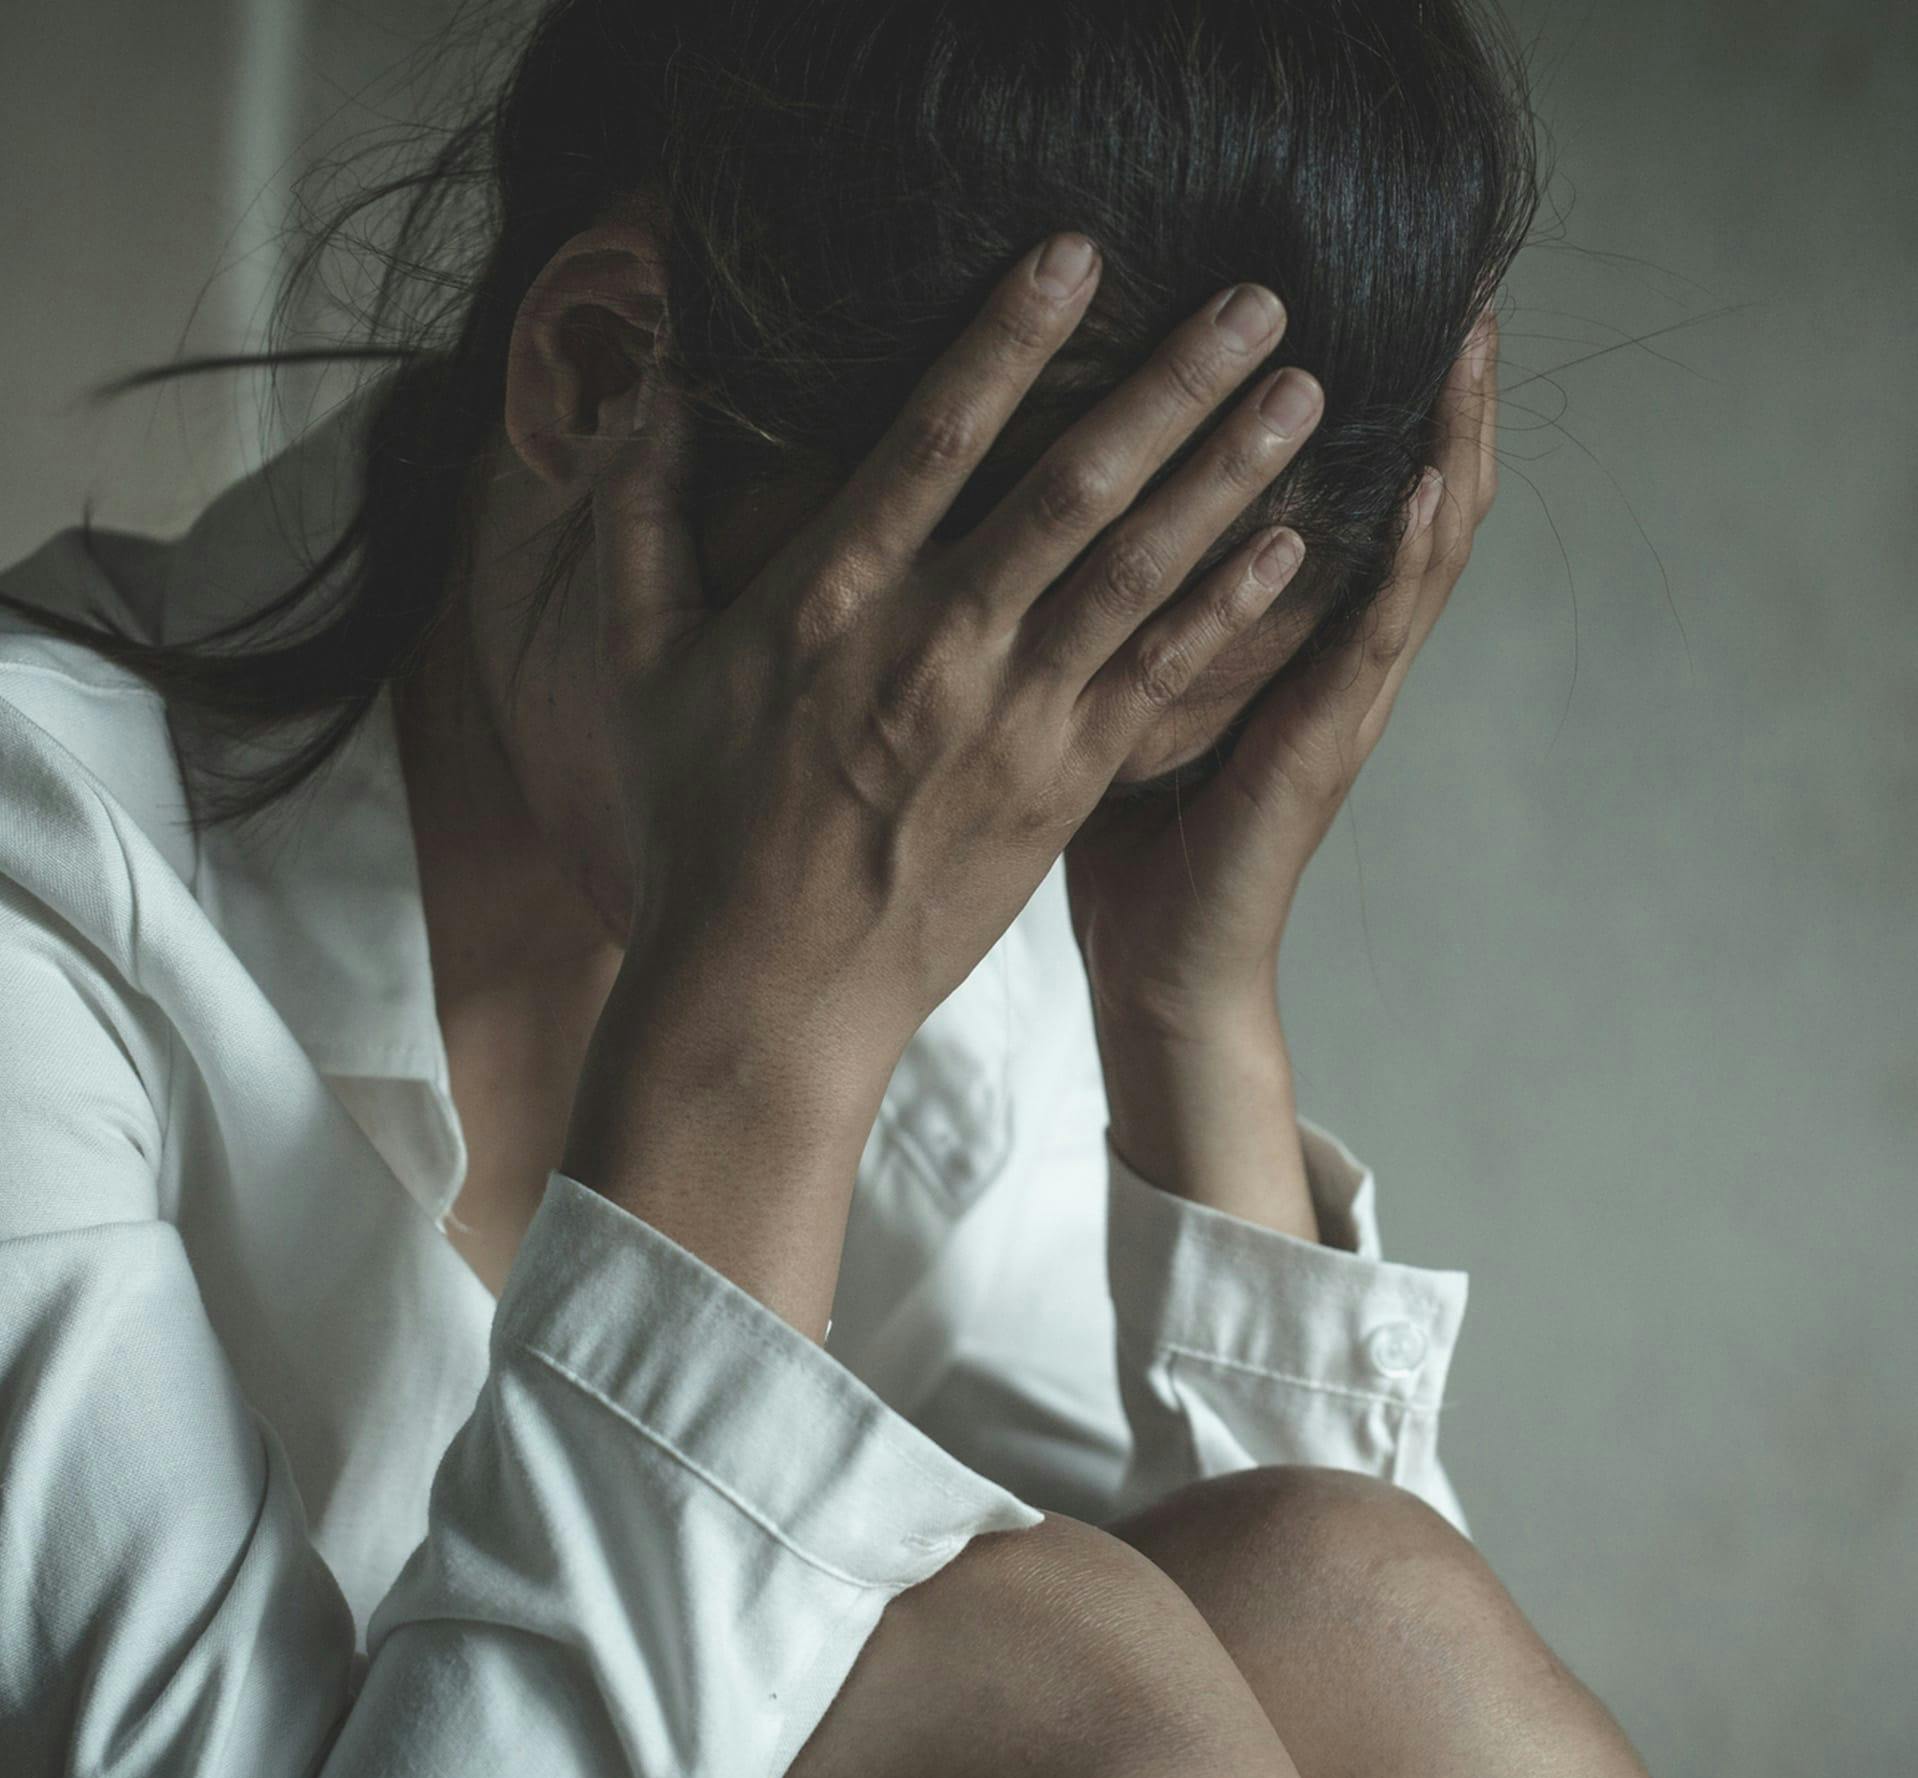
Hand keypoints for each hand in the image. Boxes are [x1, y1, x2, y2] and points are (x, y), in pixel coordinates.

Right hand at [587, 234, 1340, 1100]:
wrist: (772, 986)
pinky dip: (1228, 608)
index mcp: (830, 599)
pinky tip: (1292, 547)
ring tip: (1304, 392)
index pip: (933, 436)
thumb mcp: (640, 663)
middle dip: (1173, 383)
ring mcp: (1010, 718)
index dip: (1009, 336)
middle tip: (1257, 297)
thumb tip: (652, 395)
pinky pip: (1159, 678)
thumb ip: (641, 520)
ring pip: (1139, 570)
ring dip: (1229, 475)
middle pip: (1074, 485)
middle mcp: (935, 644)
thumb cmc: (700, 822)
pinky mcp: (1061, 783)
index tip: (1079, 252)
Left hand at [1064, 312, 1502, 1044]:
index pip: (1355, 499)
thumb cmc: (1126, 834)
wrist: (1157, 966)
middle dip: (1441, 398)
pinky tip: (1428, 486)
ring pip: (1421, 554)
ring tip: (1471, 346)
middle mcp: (1329, 656)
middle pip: (1413, 502)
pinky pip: (1376, 638)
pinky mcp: (1327, 747)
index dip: (1381, 409)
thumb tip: (1051, 494)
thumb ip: (1131, 601)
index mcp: (1289, 639)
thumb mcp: (1125, 685)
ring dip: (1452, 447)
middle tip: (1464, 288)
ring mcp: (1341, 701)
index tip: (1387, 302)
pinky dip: (1410, 559)